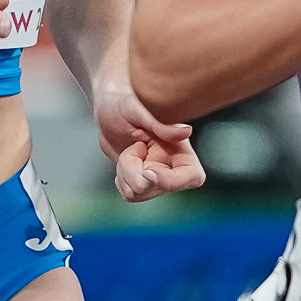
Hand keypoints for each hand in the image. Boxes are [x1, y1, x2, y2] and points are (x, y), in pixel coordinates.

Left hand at [98, 79, 205, 203]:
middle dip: (135, 171)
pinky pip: (130, 195)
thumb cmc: (122, 105)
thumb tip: (186, 131)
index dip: (171, 181)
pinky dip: (121, 180)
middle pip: (156, 188)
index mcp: (180, 147)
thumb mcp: (136, 109)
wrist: (107, 112)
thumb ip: (160, 124)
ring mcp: (157, 176)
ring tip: (129, 150)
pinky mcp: (142, 182)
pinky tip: (125, 160)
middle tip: (134, 147)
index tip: (147, 170)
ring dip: (125, 172)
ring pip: (139, 193)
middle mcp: (173, 165)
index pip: (193, 177)